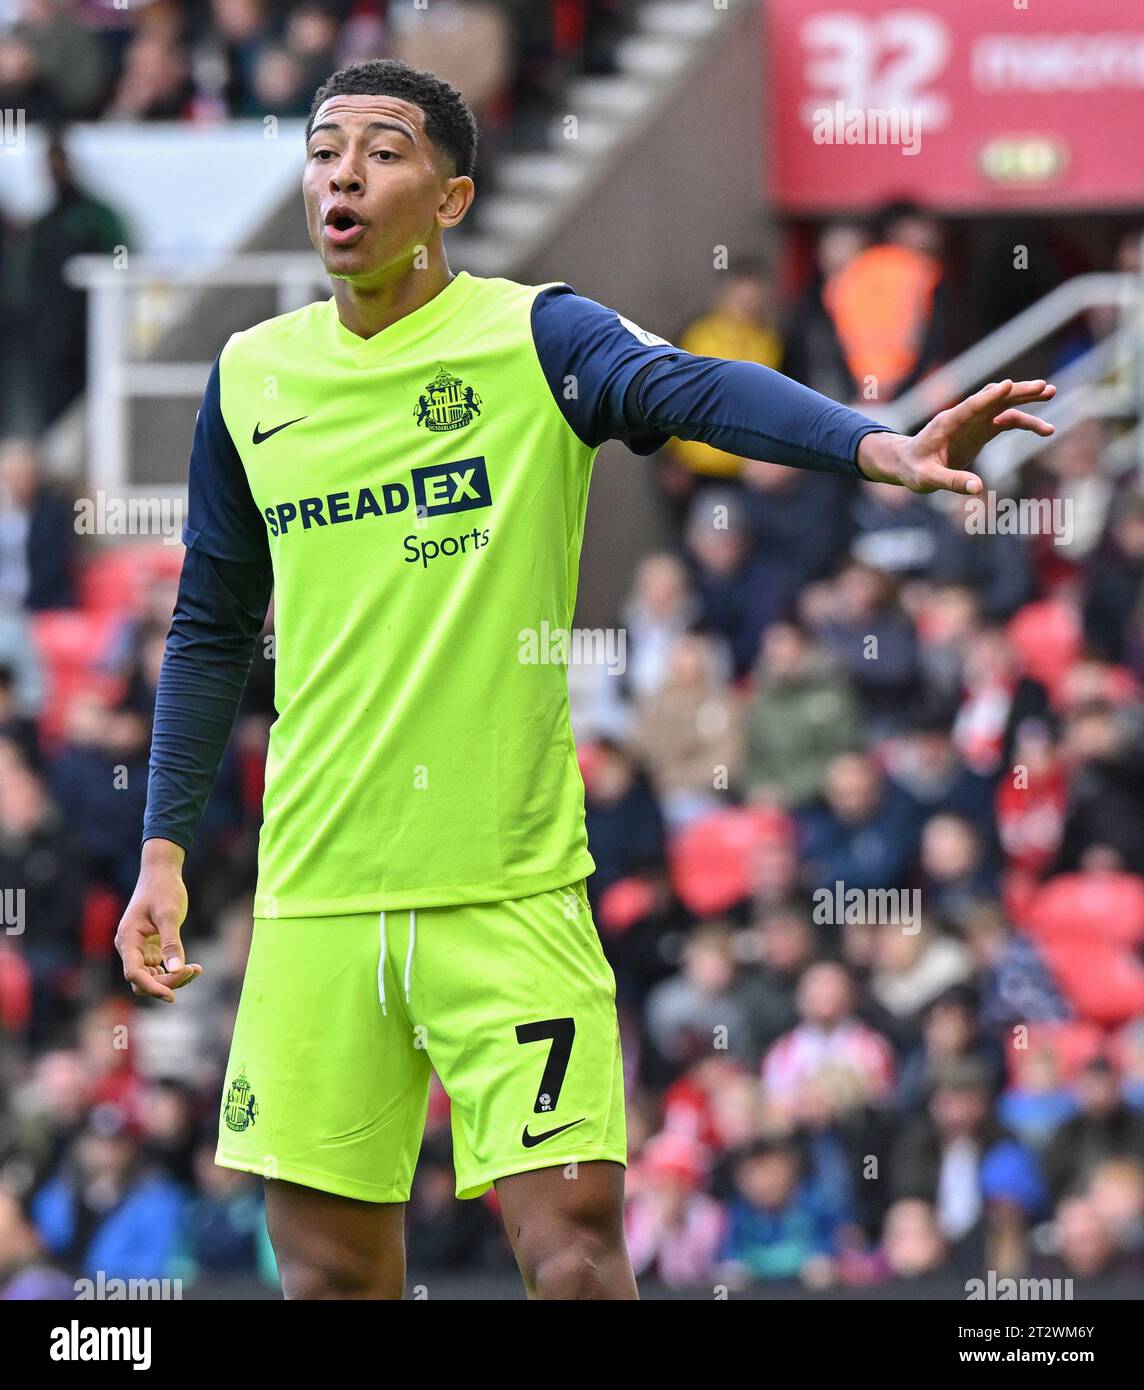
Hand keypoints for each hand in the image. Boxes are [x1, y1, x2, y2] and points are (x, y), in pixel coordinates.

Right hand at [115, 839, 200, 1003]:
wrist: (162, 874)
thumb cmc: (163, 889)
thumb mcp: (169, 914)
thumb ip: (172, 943)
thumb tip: (177, 970)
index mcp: (128, 939)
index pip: (133, 973)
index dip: (151, 987)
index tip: (171, 996)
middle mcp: (130, 948)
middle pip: (143, 980)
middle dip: (167, 981)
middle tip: (193, 970)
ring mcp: (140, 949)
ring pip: (152, 977)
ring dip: (173, 978)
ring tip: (197, 969)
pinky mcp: (151, 948)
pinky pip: (160, 969)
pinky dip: (175, 971)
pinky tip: (194, 967)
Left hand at [856, 379, 1055, 494]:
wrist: (907, 463)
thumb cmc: (914, 469)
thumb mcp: (927, 479)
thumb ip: (951, 482)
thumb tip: (977, 488)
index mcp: (947, 423)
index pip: (971, 406)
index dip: (989, 397)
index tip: (1008, 384)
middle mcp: (963, 417)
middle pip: (994, 398)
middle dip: (1019, 392)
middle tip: (1044, 388)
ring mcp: (974, 422)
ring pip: (1004, 405)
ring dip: (1026, 400)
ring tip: (1051, 394)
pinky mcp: (981, 431)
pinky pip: (1006, 422)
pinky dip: (1025, 422)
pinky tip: (1045, 429)